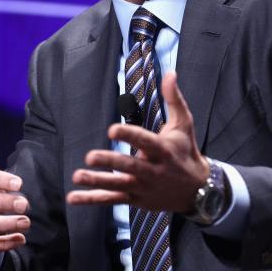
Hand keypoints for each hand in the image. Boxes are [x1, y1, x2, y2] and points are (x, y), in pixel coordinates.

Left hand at [67, 72, 208, 212]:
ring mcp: (144, 187)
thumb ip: (174, 98)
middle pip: (129, 166)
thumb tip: (170, 73)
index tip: (111, 129)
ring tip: (77, 176)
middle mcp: (153, 171)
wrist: (198, 190)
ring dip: (96, 182)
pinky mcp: (136, 199)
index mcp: (164, 150)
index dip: (129, 135)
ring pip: (118, 185)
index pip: (145, 141)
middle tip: (90, 157)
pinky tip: (73, 197)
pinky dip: (92, 199)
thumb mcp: (184, 123)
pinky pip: (112, 199)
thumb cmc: (186, 150)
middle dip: (110, 162)